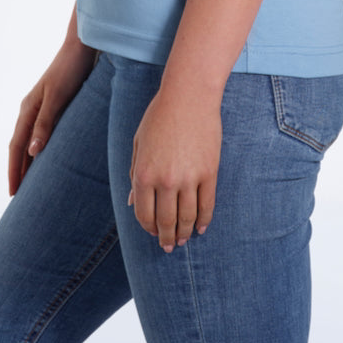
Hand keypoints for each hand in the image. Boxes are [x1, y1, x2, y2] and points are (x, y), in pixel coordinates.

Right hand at [8, 39, 96, 194]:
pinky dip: (40, 148)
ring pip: (30, 140)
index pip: (16, 147)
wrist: (83, 46)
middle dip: (18, 169)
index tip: (13, 193)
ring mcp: (42, 106)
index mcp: (28, 109)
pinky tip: (48, 155)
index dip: (14, 170)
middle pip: (20, 145)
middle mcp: (31, 109)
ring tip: (31, 181)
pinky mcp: (55, 104)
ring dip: (28, 160)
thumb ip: (44, 123)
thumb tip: (31, 152)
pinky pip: (42, 132)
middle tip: (18, 194)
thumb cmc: (70, 69)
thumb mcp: (57, 97)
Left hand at [128, 84, 221, 251]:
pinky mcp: (209, 173)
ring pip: (188, 218)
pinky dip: (204, 221)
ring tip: (185, 239)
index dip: (148, 229)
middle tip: (169, 246)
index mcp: (144, 174)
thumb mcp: (139, 144)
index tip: (152, 234)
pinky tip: (201, 227)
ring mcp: (189, 178)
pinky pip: (207, 205)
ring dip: (185, 233)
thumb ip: (135, 174)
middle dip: (167, 238)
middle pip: (166, 221)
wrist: (188, 96)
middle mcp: (165, 181)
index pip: (144, 215)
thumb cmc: (160, 116)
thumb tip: (133, 202)